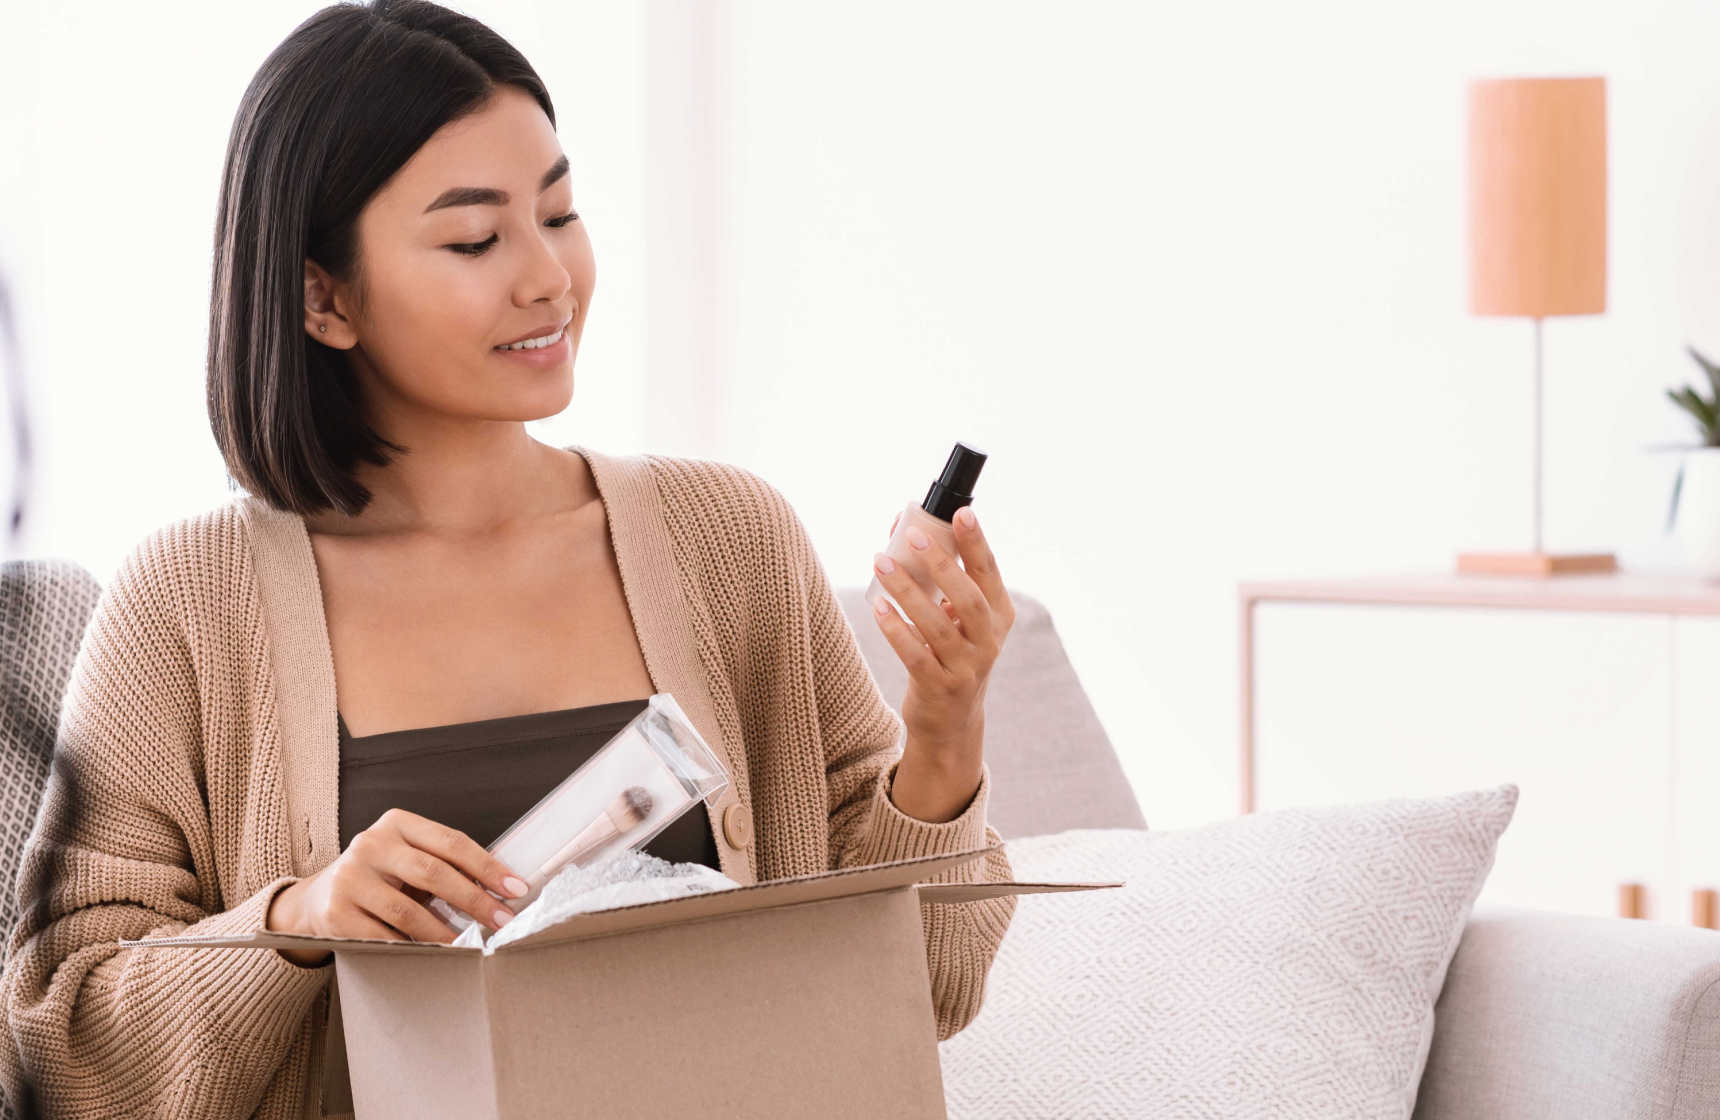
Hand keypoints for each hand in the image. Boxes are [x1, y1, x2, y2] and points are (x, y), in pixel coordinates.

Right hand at [264, 808, 530, 966]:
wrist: (316, 900)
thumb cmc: (380, 878)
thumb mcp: (408, 859)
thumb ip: (445, 865)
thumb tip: (501, 890)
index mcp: (397, 823)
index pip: (452, 842)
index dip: (488, 866)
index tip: (516, 889)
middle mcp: (371, 844)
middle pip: (433, 872)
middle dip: (474, 900)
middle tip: (501, 921)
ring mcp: (350, 878)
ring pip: (408, 910)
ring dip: (446, 933)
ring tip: (471, 945)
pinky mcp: (335, 913)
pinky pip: (383, 937)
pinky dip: (412, 948)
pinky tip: (432, 955)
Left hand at [870, 505, 1014, 822]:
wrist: (951, 719)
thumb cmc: (950, 651)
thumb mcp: (958, 618)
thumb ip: (937, 578)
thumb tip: (902, 526)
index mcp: (999, 615)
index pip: (989, 572)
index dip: (976, 542)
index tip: (961, 512)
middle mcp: (989, 641)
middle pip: (966, 597)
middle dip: (940, 564)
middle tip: (912, 537)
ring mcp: (966, 667)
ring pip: (936, 625)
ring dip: (907, 590)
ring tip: (880, 563)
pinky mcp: (939, 687)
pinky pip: (915, 654)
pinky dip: (896, 629)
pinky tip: (878, 606)